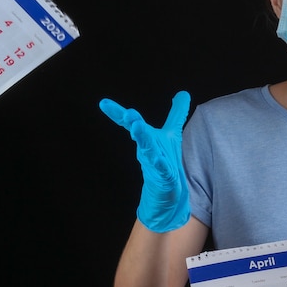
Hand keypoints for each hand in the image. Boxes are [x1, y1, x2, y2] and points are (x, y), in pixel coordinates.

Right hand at [99, 91, 190, 232]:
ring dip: (143, 138)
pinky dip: (159, 163)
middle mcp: (148, 150)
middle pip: (139, 134)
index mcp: (148, 138)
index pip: (132, 124)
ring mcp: (154, 164)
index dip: (118, 113)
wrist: (166, 194)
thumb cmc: (166, 161)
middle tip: (128, 113)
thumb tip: (183, 93)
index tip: (103, 103)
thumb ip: (176, 113)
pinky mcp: (164, 177)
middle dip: (133, 123)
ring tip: (137, 126)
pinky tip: (158, 158)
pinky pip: (162, 169)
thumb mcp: (173, 134)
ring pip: (148, 150)